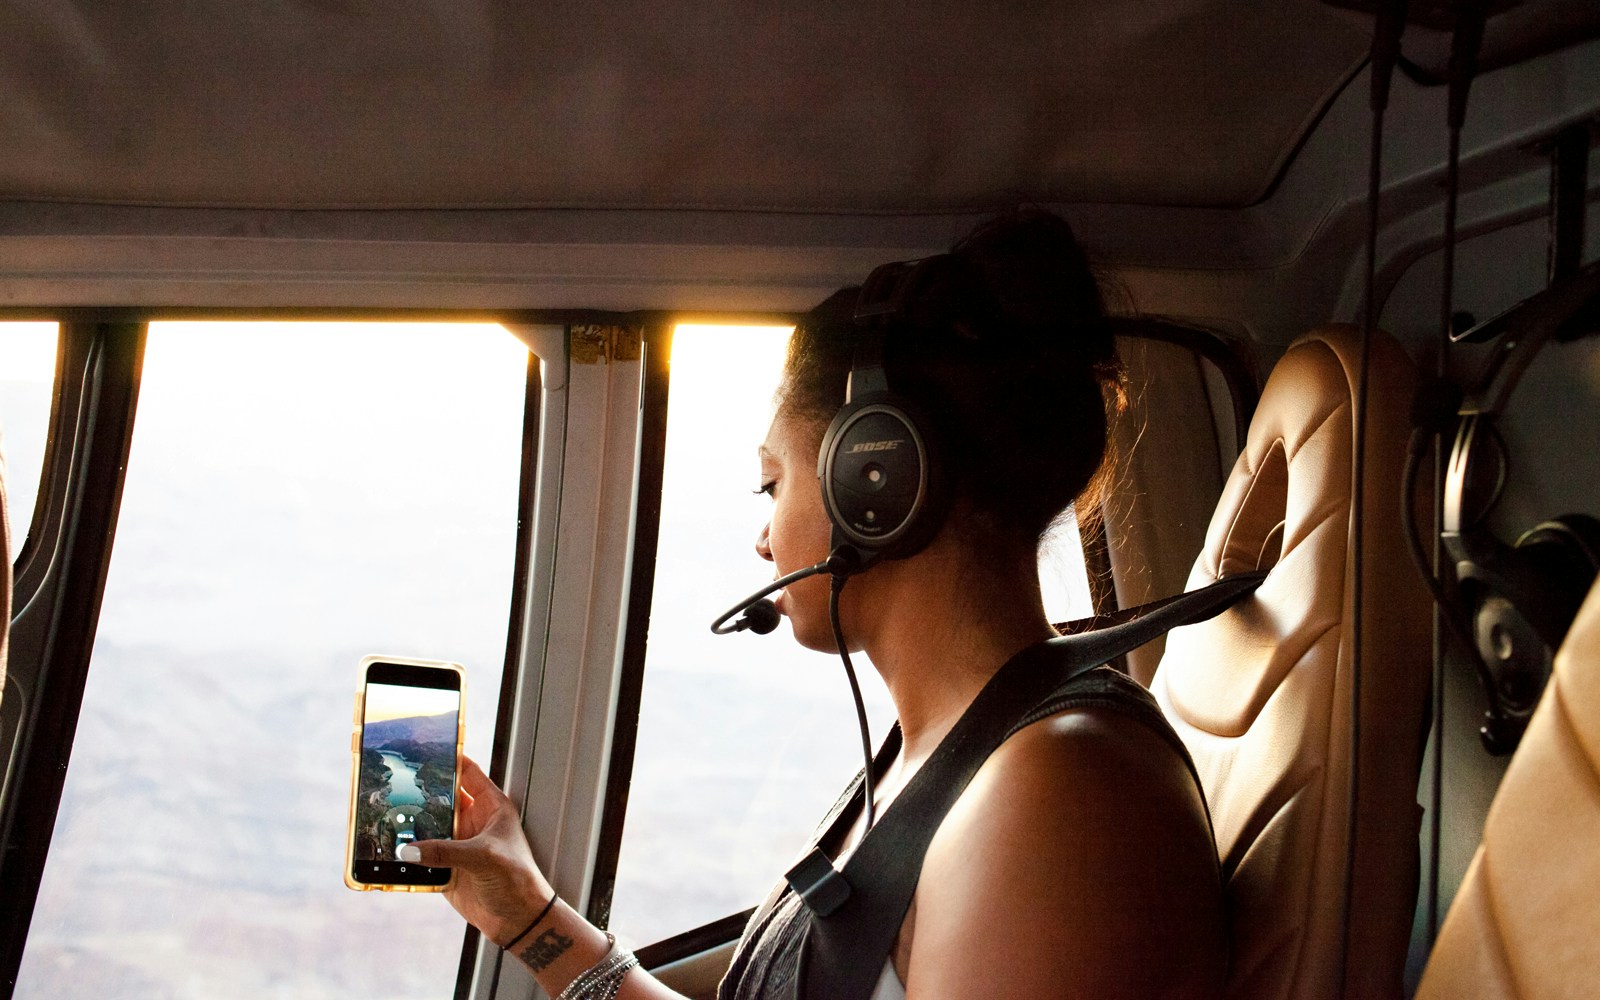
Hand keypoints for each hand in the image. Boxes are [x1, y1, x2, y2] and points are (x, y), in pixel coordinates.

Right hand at [404, 756, 552, 946]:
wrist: (518, 920)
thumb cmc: (516, 880)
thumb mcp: (484, 857)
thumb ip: (446, 851)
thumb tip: (408, 850)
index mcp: (490, 806)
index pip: (467, 772)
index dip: (447, 758)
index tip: (421, 746)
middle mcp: (472, 821)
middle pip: (440, 797)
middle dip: (418, 790)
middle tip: (391, 781)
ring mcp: (458, 843)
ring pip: (427, 825)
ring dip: (408, 822)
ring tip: (381, 812)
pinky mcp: (445, 867)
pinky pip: (420, 855)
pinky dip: (405, 853)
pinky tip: (386, 849)